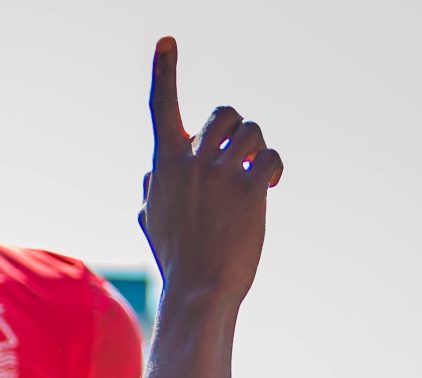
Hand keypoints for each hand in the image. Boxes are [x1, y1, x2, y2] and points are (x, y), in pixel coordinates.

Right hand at [139, 37, 281, 303]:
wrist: (199, 291)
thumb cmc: (178, 262)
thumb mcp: (153, 224)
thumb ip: (153, 194)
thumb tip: (150, 181)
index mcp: (164, 166)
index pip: (160, 108)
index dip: (163, 71)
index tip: (166, 41)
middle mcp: (190, 162)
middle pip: (222, 114)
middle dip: (236, 129)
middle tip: (241, 156)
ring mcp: (219, 173)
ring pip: (249, 131)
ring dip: (257, 149)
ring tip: (255, 175)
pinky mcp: (248, 187)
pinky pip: (268, 157)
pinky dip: (271, 168)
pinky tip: (269, 186)